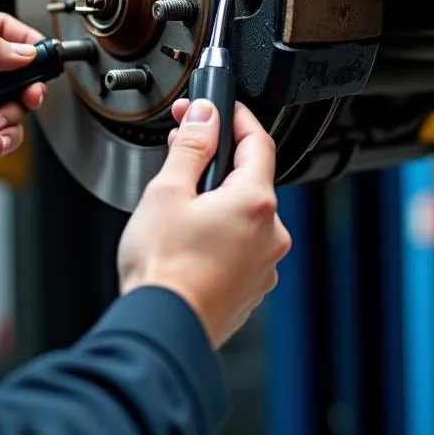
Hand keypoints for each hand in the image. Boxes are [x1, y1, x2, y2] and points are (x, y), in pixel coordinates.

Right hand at [117, 98, 290, 348]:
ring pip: (244, 215)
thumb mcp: (167, 191)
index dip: (237, 117)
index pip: (258, 141)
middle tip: (183, 151)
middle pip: (250, 179)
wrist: (163, 328)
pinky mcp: (251, 288)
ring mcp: (263, 264)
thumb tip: (204, 116)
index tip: (218, 106)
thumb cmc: (163, 268)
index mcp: (255, 202)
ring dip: (217, 200)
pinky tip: (188, 240)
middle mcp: (270, 234)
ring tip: (177, 206)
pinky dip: (219, 234)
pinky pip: (240, 246)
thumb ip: (190, 146)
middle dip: (218, 160)